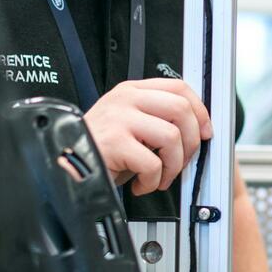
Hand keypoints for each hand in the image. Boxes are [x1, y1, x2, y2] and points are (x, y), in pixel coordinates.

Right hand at [83, 78, 213, 195]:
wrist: (66, 165)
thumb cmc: (100, 150)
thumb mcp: (129, 124)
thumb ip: (156, 117)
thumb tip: (196, 129)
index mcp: (131, 91)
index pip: (179, 87)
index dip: (200, 110)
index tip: (205, 131)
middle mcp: (125, 100)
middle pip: (181, 109)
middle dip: (191, 141)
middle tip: (181, 160)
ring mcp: (119, 119)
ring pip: (171, 137)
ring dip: (173, 165)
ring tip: (159, 177)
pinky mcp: (115, 142)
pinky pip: (153, 163)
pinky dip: (153, 181)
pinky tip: (141, 184)